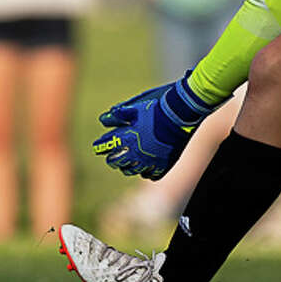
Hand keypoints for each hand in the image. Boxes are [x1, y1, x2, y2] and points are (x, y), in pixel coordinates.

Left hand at [92, 74, 217, 179]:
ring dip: (127, 166)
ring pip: (132, 171)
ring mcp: (150, 162)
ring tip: (127, 163)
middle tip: (111, 157)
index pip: (107, 146)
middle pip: (117, 162)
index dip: (101, 146)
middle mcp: (137, 153)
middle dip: (113, 159)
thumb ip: (119, 115)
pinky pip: (149, 174)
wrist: (183, 113)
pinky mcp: (163, 166)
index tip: (97, 147)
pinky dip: (145, 171)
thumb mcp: (136, 107)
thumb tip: (103, 120)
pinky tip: (145, 166)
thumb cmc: (158, 107)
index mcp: (128, 138)